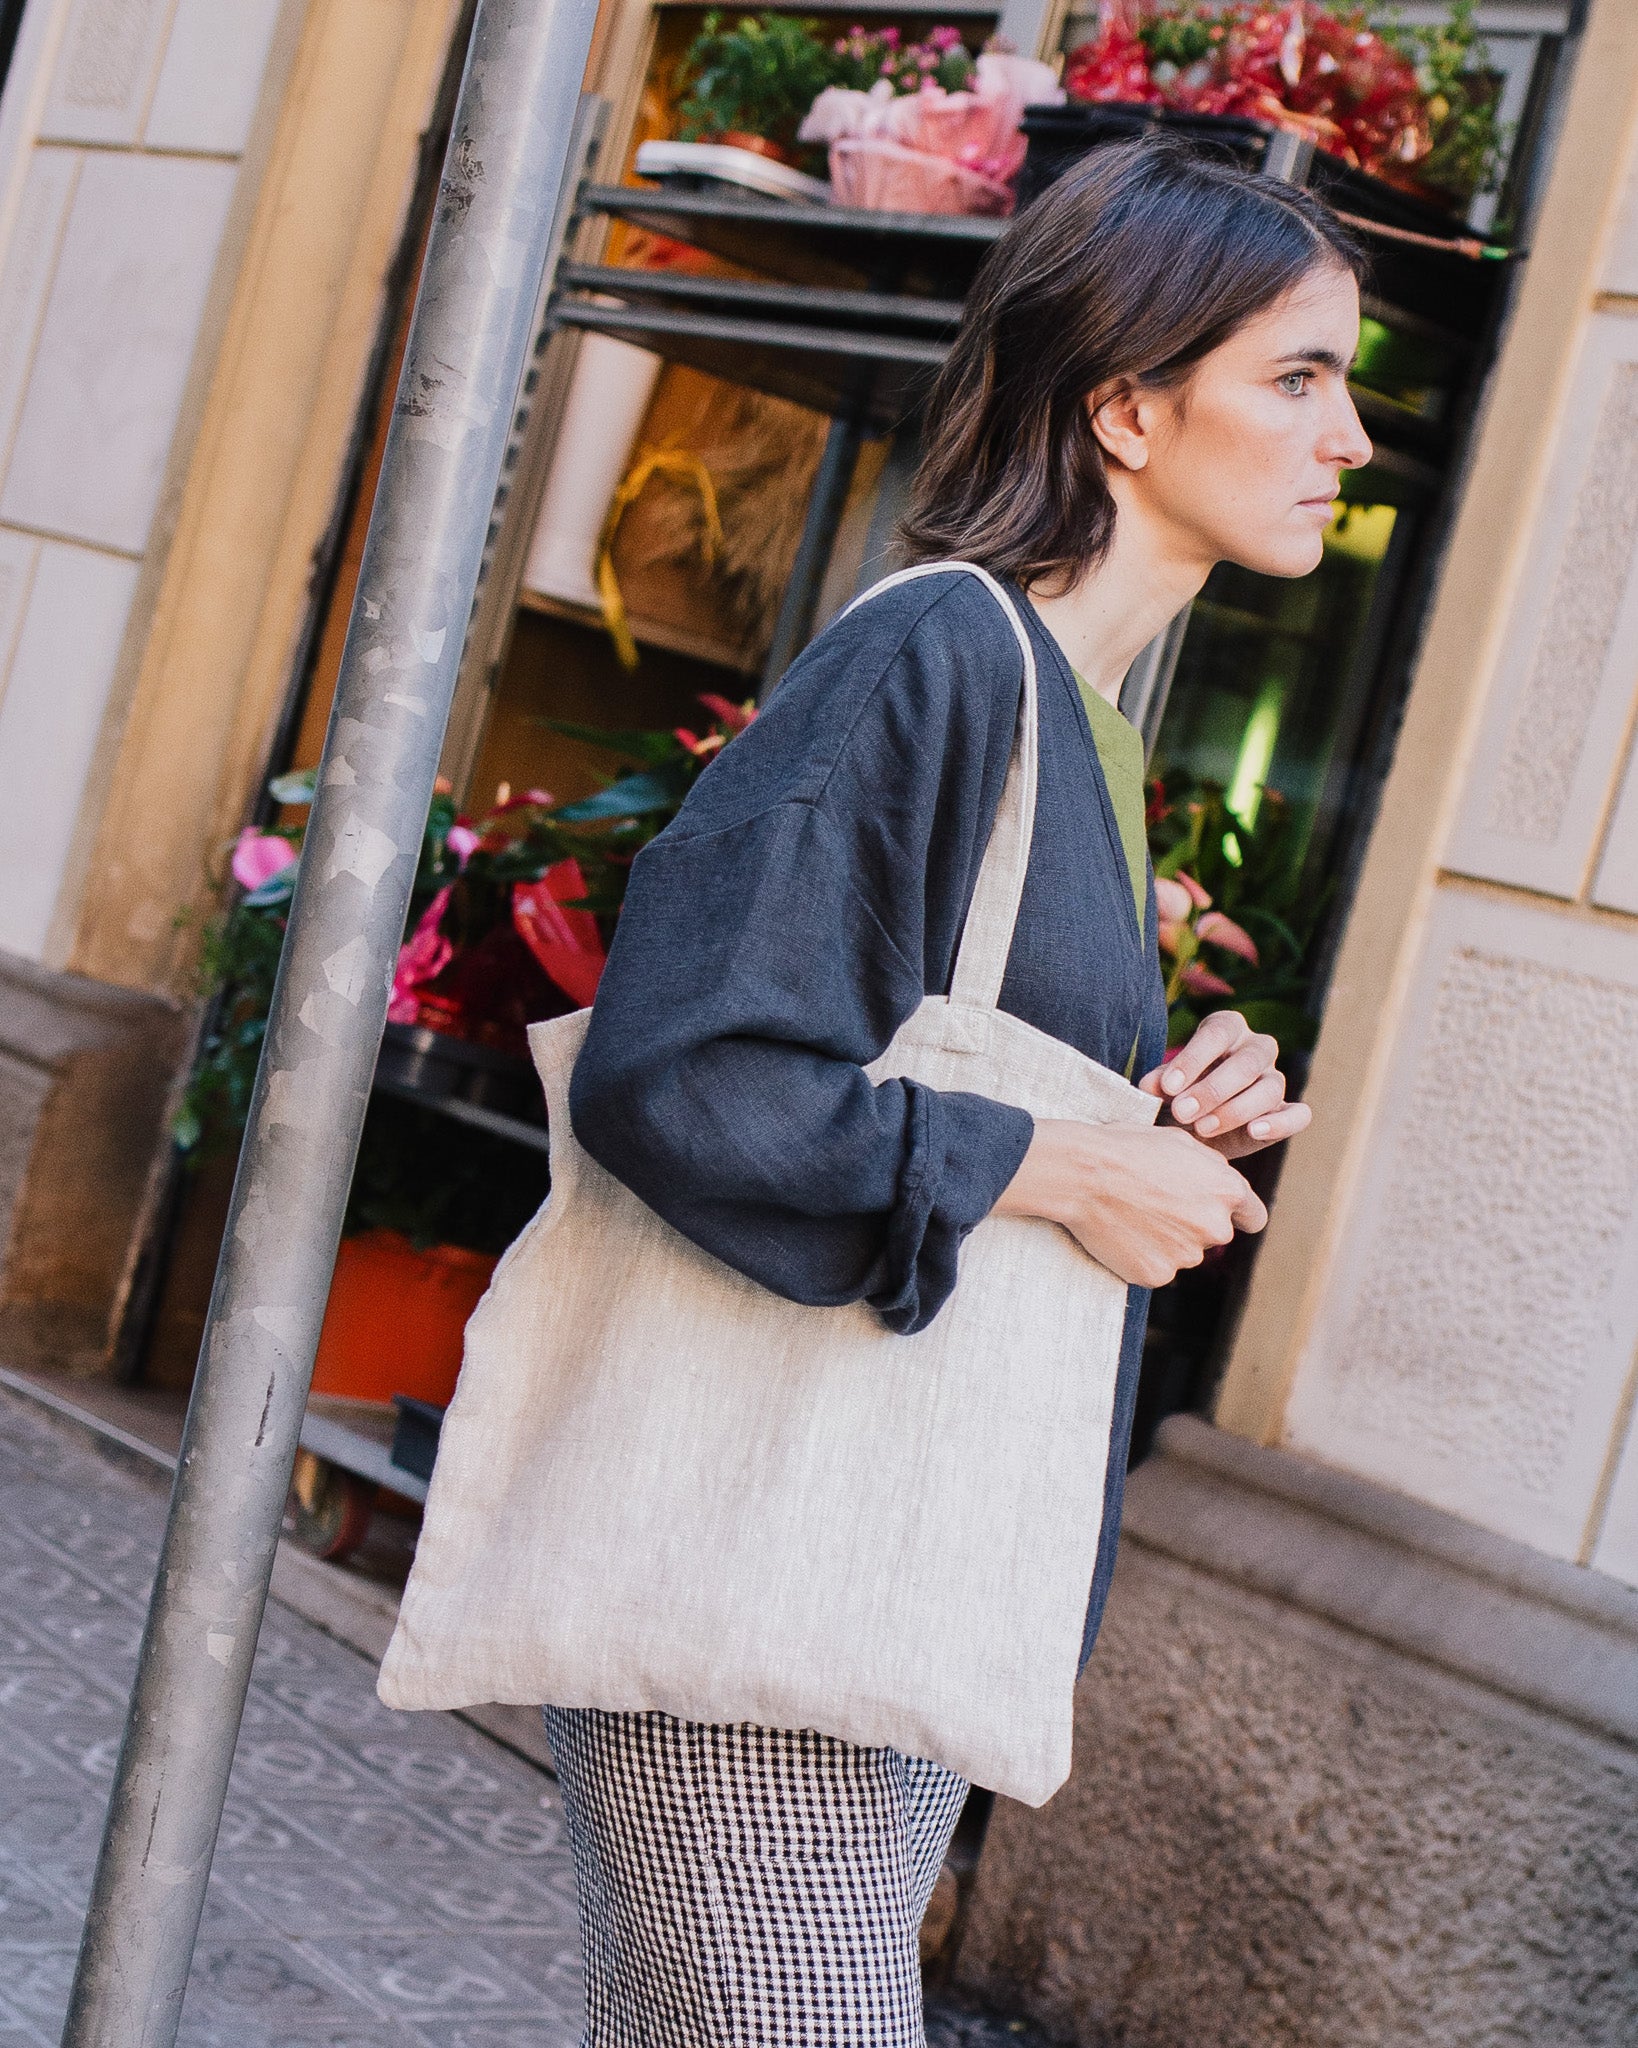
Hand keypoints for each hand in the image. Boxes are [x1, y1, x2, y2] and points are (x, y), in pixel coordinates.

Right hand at [994, 1119, 1267, 1290]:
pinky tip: (1122, 1233)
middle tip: (1155, 1204)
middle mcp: (1215, 1228)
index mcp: (1228, 1192)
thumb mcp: (1181, 1142)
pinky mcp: (1156, 1275)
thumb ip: (1213, 1168)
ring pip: (1184, 1252)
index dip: (1238, 1216)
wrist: (1082, 1173)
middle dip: (1193, 1224)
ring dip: (1166, 1240)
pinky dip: (1142, 1256)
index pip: (1254, 1218)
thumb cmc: (1128, 1148)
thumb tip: (1226, 1185)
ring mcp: (1187, 1256)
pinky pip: (1156, 1268)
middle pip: (1214, 1235)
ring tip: (1132, 1214)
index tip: (1219, 1214)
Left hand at [1140, 1010, 1310, 1159]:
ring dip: (1236, 1110)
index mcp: (1226, 1028)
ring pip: (1270, 1088)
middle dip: (1212, 1090)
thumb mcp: (1166, 1086)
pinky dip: (1280, 1123)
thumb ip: (1162, 1082)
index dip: (1193, 1060)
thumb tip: (1150, 1085)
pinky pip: (1299, 1114)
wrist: (1192, 1125)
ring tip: (1203, 1127)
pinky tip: (1254, 1131)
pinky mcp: (1286, 1111)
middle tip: (1182, 1112)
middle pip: (1245, 1062)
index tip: (1168, 1087)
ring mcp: (1275, 1078)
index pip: (1217, 1034)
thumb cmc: (1178, 1094)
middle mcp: (1256, 1048)